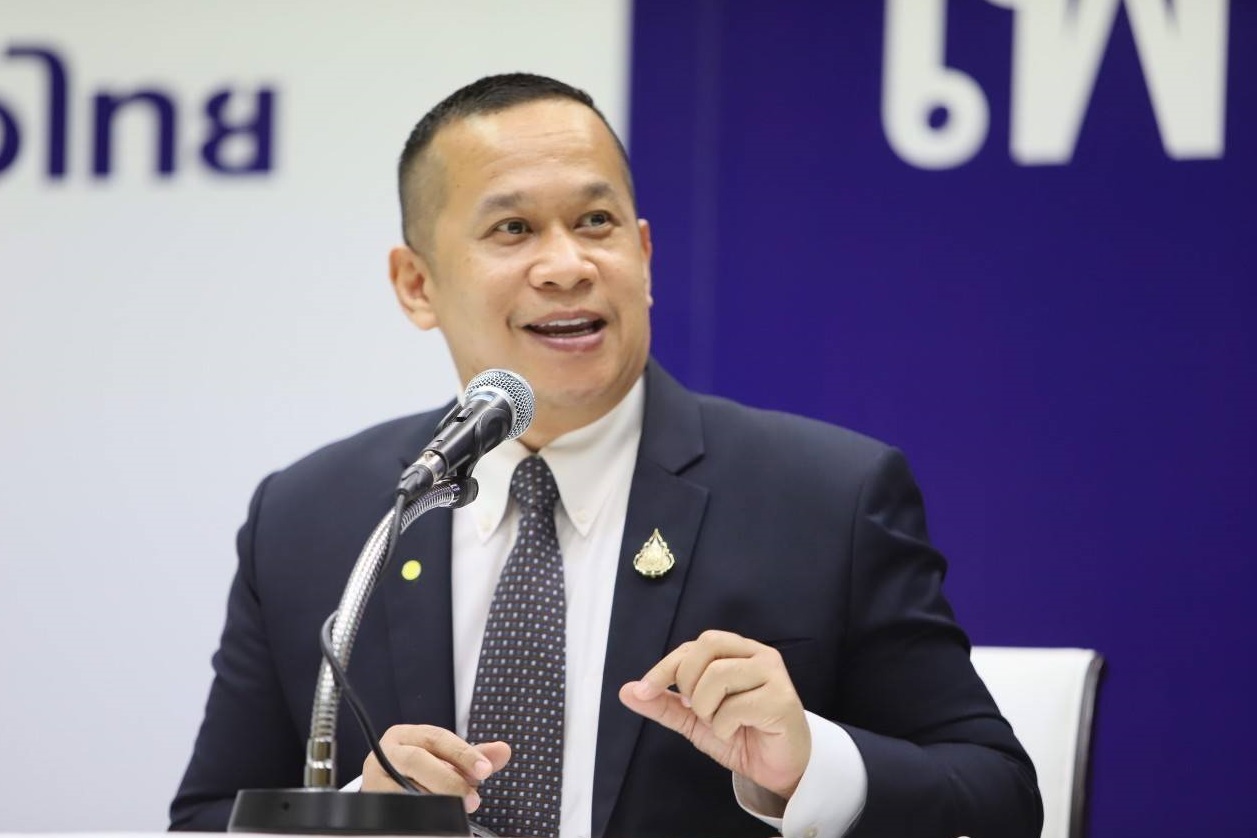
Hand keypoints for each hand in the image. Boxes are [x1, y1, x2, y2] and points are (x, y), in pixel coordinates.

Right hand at [362, 724, 511, 813]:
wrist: (384, 790)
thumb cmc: (422, 771)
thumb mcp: (445, 761)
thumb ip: (474, 757)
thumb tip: (504, 751)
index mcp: (406, 735)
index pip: (437, 738)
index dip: (464, 754)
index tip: (486, 771)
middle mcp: (385, 753)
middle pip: (418, 761)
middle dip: (449, 782)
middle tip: (473, 801)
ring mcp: (373, 779)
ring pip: (405, 788)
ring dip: (435, 802)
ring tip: (456, 814)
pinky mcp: (370, 803)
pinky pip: (395, 810)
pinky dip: (419, 817)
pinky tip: (436, 823)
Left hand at [618, 629, 810, 799]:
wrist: (779, 769)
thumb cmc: (742, 736)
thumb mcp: (694, 720)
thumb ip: (664, 704)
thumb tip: (627, 691)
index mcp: (737, 651)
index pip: (693, 646)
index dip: (665, 667)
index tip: (644, 690)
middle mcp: (758, 655)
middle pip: (705, 648)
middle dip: (689, 682)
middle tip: (697, 710)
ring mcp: (773, 674)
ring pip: (718, 676)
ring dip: (707, 709)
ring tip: (720, 723)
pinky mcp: (781, 699)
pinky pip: (735, 707)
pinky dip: (724, 726)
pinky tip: (737, 732)